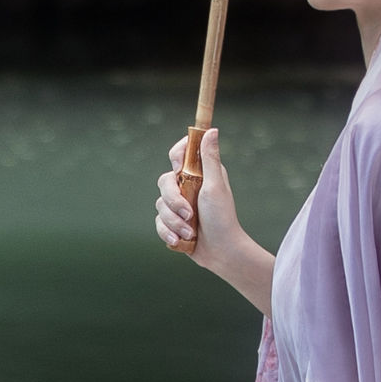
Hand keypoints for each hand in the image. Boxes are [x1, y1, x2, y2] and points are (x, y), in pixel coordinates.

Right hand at [156, 128, 235, 252]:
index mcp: (199, 173)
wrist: (221, 252)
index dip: (176, 157)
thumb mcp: (216, 186)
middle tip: (189, 213)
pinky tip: (180, 240)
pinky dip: (168, 232)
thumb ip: (210, 158)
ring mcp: (178, 205)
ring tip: (190, 232)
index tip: (180, 169)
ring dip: (174, 221)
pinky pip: (158, 222)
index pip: (179, 153)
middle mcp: (187, 186)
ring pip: (159, 205)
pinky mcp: (172, 222)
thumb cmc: (222, 218)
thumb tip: (212, 129)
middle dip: (174, 201)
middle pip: (164, 181)